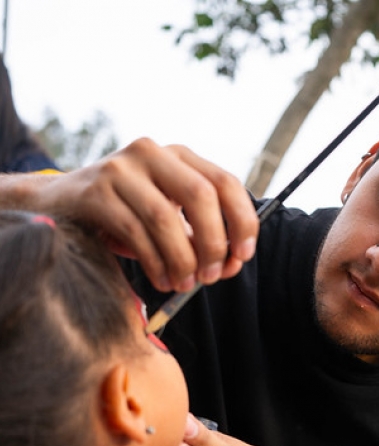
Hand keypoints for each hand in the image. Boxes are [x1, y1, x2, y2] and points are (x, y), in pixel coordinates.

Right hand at [38, 138, 258, 290]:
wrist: (61, 202)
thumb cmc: (126, 211)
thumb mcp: (168, 209)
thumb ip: (200, 230)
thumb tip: (230, 263)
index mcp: (179, 156)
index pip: (226, 182)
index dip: (242, 221)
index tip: (243, 255)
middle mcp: (153, 153)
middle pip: (201, 195)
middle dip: (213, 243)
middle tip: (213, 276)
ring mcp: (121, 169)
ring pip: (166, 218)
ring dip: (182, 259)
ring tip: (185, 285)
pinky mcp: (95, 191)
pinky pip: (136, 233)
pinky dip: (155, 263)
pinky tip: (162, 280)